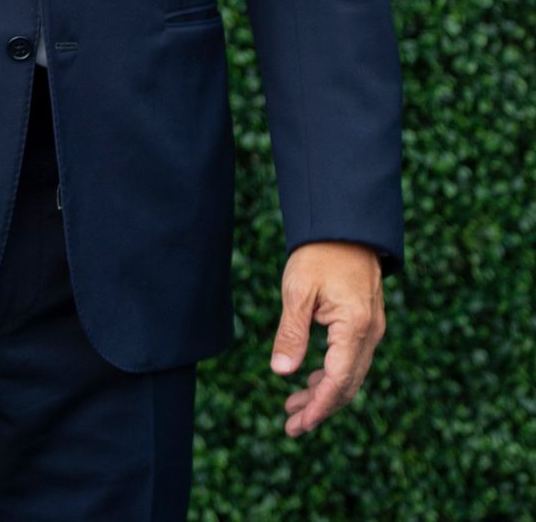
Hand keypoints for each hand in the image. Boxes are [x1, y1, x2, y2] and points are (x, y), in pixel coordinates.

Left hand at [269, 240, 385, 437]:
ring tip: (293, 409)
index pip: (338, 379)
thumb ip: (291, 333)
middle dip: (319, 408)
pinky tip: (310, 381)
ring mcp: (372, 328)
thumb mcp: (297, 291)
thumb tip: (281, 372)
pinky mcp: (367, 323)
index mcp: (355, 326)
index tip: (298, 424)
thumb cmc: (318, 253)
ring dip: (324, 394)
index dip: (318, 406)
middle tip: (290, 426)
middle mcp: (370, 332)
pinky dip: (331, 375)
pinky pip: (352, 359)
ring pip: (350, 374)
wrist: (344, 226)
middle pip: (347, 384)